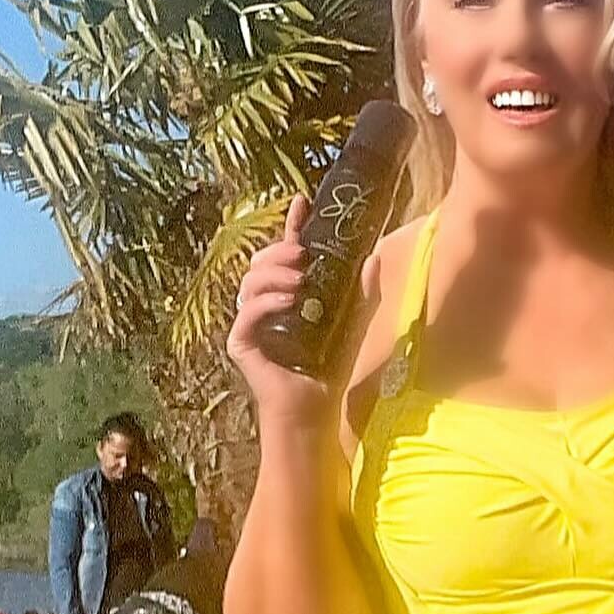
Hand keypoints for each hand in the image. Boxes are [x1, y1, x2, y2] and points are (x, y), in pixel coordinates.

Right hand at [226, 192, 383, 433]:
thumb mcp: (353, 324)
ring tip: (301, 281)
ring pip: (250, 282)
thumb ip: (362, 293)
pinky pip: (247, 312)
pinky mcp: (241, 342)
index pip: (284, 254)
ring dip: (274, 274)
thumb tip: (372, 257)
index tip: (301, 202)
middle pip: (259, 262)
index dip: (290, 226)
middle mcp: (264, 306)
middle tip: (304, 256)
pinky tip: (290, 301)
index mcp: (286, 297)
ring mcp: (250, 323)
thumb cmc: (330, 371)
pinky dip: (267, 302)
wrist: (315, 411)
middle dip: (279, 252)